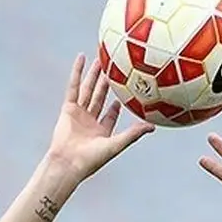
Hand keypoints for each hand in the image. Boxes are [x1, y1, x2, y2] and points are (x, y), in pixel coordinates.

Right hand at [46, 53, 154, 184]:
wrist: (68, 162)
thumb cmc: (91, 159)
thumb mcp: (116, 144)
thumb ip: (133, 134)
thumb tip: (153, 126)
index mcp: (100, 132)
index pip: (110, 116)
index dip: (117, 106)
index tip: (125, 93)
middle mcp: (89, 122)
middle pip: (99, 98)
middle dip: (106, 85)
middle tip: (114, 69)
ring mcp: (78, 114)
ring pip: (88, 90)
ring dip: (93, 75)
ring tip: (100, 60)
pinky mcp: (68, 109)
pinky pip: (73, 87)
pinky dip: (77, 72)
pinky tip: (81, 59)